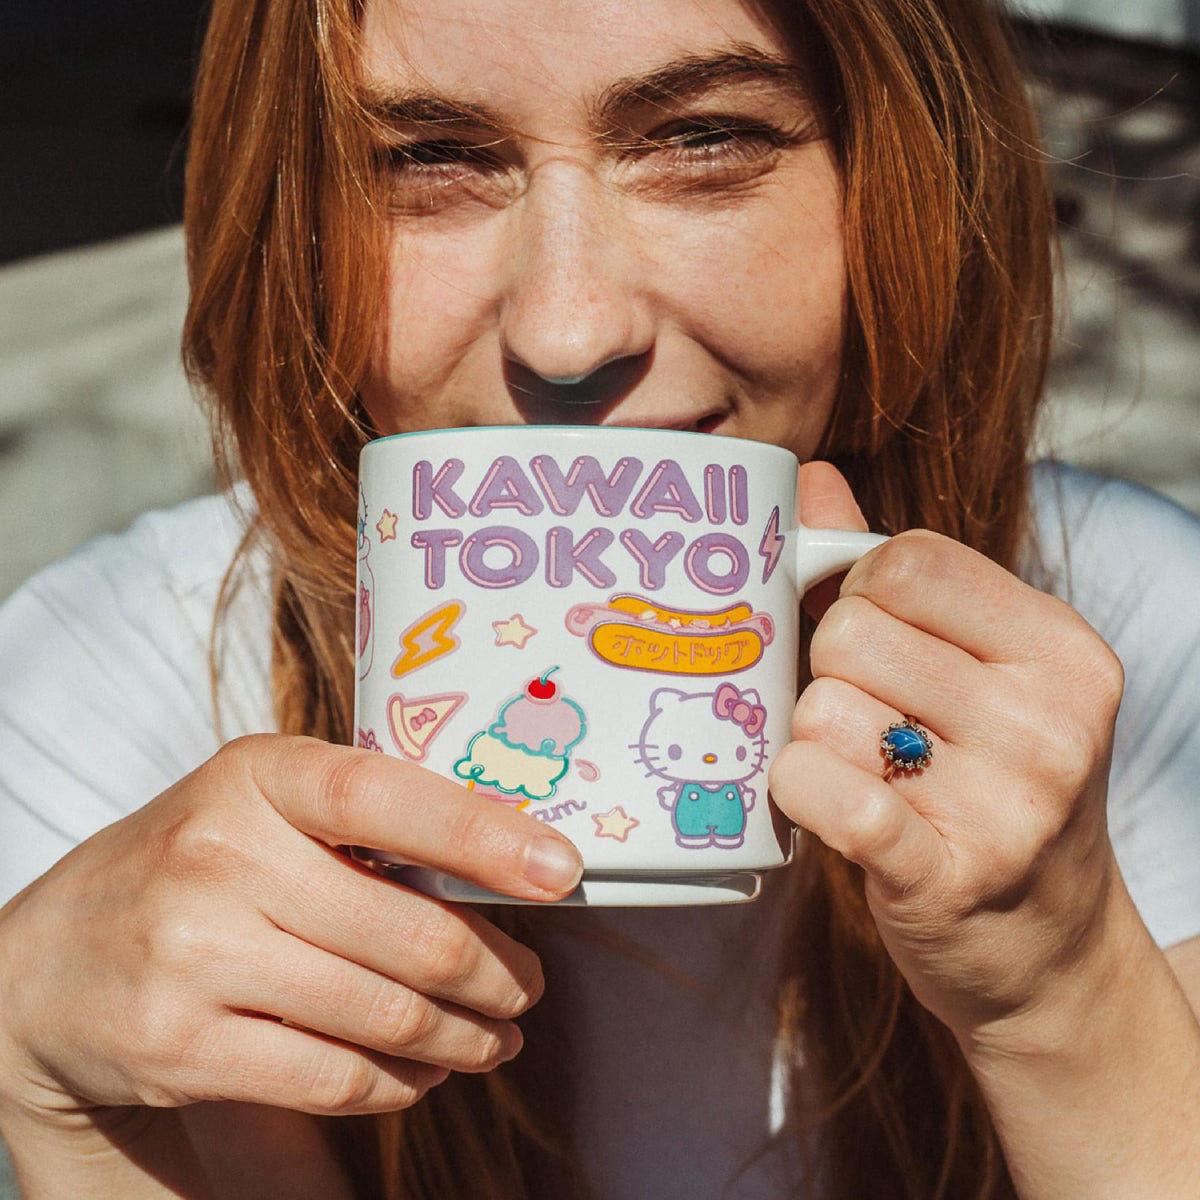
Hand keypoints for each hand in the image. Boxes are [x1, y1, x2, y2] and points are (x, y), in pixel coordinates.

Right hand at [0, 735, 581, 1125]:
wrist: (47, 959)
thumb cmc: (195, 864)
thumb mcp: (263, 807)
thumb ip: (365, 824)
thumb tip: (505, 868)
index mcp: (260, 776)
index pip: (390, 797)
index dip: (488, 836)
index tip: (564, 872)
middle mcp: (223, 856)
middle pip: (412, 932)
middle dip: (497, 971)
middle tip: (528, 986)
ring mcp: (196, 954)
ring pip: (385, 1014)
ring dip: (464, 1035)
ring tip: (497, 1037)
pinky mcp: (181, 1046)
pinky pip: (335, 1076)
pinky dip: (402, 1081)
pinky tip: (424, 1070)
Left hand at [770, 463, 1125, 1047]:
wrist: (1043, 948)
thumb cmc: (992, 788)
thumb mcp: (977, 671)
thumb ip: (895, 572)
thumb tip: (810, 479)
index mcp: (1060, 649)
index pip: (904, 560)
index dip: (857, 593)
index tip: (870, 640)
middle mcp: (1049, 720)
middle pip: (850, 632)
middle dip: (830, 673)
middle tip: (864, 718)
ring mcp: (1007, 803)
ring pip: (822, 709)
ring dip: (814, 740)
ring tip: (862, 771)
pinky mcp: (944, 875)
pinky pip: (824, 790)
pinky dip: (798, 790)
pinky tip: (823, 803)